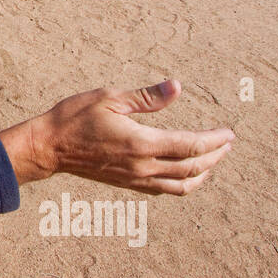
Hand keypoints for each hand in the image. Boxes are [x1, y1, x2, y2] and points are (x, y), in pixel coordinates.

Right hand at [6, 80, 233, 194]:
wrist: (48, 147)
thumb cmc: (75, 117)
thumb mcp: (110, 98)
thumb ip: (146, 97)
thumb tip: (177, 87)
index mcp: (142, 143)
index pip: (191, 146)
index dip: (215, 140)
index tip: (229, 133)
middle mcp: (142, 166)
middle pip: (192, 168)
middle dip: (215, 157)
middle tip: (228, 144)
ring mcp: (135, 179)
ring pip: (181, 185)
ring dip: (202, 174)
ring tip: (213, 161)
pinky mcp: (127, 184)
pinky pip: (164, 190)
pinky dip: (182, 184)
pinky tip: (185, 173)